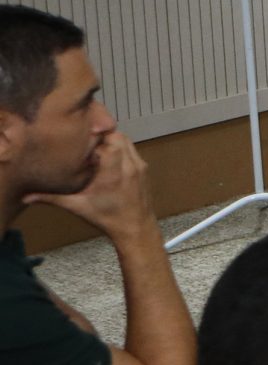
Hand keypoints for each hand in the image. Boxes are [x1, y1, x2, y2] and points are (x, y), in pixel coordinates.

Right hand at [25, 131, 155, 241]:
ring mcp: (140, 166)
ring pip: (127, 140)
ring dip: (112, 141)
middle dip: (102, 136)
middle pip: (118, 136)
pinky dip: (120, 148)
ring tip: (95, 150)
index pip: (108, 142)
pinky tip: (107, 158)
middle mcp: (129, 165)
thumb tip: (26, 197)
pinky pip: (132, 150)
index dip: (94, 139)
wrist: (136, 228)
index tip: (81, 144)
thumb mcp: (77, 206)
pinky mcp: (144, 169)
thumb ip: (52, 198)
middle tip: (86, 144)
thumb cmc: (106, 218)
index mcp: (113, 172)